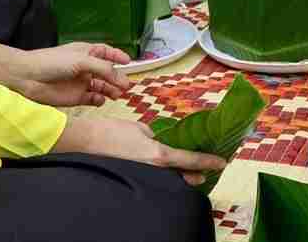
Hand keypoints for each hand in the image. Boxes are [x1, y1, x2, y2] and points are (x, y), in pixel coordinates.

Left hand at [0, 42, 131, 107]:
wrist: (27, 78)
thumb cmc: (51, 62)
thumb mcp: (82, 60)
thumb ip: (103, 68)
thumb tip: (122, 77)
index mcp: (86, 52)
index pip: (106, 53)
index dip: (118, 57)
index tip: (129, 62)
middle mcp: (85, 67)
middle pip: (107, 73)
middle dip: (118, 78)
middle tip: (127, 86)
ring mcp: (81, 82)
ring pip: (102, 87)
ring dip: (111, 90)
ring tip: (118, 95)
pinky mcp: (75, 97)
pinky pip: (93, 99)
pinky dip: (99, 100)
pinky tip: (101, 100)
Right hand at [54, 116, 227, 187]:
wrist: (85, 143)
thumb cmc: (111, 132)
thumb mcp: (139, 129)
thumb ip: (155, 136)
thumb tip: (161, 141)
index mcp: (158, 155)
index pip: (190, 160)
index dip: (208, 162)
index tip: (222, 162)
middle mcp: (154, 169)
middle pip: (183, 175)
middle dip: (197, 172)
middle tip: (210, 168)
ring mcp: (144, 176)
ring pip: (170, 178)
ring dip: (181, 175)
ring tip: (192, 170)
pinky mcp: (134, 177)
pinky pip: (155, 178)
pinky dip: (164, 174)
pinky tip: (166, 169)